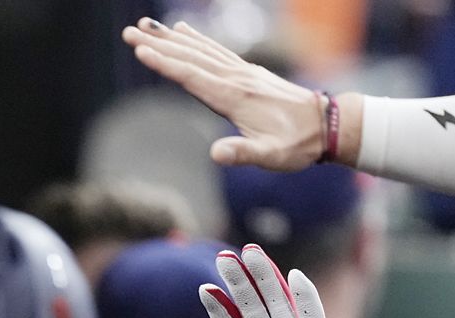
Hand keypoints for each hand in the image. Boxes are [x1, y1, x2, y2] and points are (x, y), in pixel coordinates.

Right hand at [120, 18, 336, 169]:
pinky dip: (195, 38)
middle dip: (157, 45)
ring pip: (200, 49)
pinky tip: (181, 31)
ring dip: (170, 37)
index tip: (140, 50)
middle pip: (189, 57)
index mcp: (234, 96)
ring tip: (146, 25)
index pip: (192, 76)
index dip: (165, 63)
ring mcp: (242, 72)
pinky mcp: (247, 72)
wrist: (326, 125)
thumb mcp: (271, 156)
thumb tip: (215, 155)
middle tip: (128, 32)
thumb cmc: (297, 145)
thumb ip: (243, 153)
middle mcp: (236, 78)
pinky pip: (215, 50)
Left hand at [172, 245, 343, 317]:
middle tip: (226, 256)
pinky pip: (313, 316)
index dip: (217, 302)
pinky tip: (294, 277)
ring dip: (268, 278)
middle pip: (251, 302)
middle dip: (239, 279)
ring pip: (279, 301)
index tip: (205, 287)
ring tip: (253, 254)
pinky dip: (306, 296)